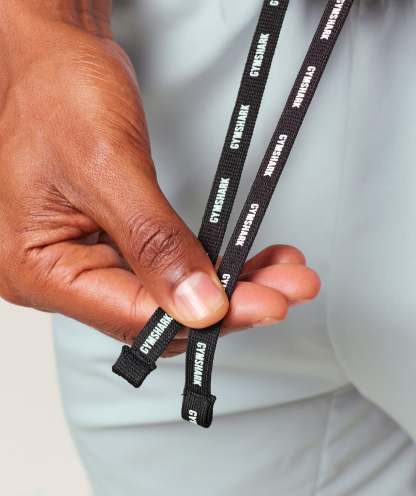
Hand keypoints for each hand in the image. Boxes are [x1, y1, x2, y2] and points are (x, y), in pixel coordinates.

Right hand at [0, 4, 318, 346]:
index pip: (134, 314)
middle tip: (284, 288)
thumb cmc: (56, 92)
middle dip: (229, 302)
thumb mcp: (106, 164)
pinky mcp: (115, 240)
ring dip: (228, 284)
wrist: (54, 56)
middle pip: (157, 312)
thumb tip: (197, 304)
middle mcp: (62, 272)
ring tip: (278, 272)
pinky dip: (211, 262)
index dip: (205, 315)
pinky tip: (246, 257)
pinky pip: (167, 267)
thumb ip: (153, 240)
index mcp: (40, 267)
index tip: (263, 303)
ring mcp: (90, 257)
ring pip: (169, 293)